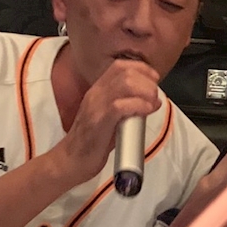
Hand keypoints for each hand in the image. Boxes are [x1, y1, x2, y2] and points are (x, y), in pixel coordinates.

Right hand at [52, 59, 161, 184]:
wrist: (71, 160)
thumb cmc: (92, 142)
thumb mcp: (109, 117)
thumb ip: (125, 106)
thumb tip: (149, 102)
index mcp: (97, 90)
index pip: (120, 66)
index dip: (142, 69)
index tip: (154, 79)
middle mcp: (96, 94)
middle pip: (126, 72)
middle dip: (147, 81)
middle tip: (154, 96)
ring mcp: (96, 106)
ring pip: (125, 84)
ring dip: (146, 92)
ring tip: (152, 103)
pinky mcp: (99, 122)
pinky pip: (121, 106)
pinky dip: (139, 105)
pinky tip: (147, 111)